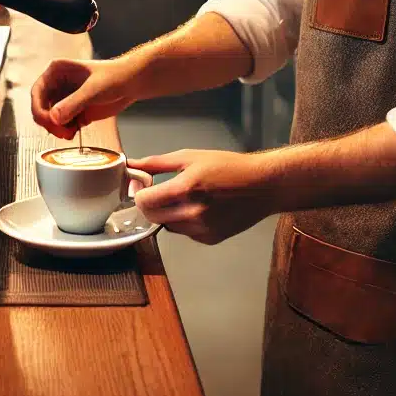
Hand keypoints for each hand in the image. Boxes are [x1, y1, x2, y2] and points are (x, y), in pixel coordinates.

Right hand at [29, 57, 139, 138]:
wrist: (132, 83)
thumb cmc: (115, 76)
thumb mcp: (94, 89)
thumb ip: (74, 103)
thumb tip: (54, 117)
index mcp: (57, 71)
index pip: (38, 92)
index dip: (39, 109)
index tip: (49, 122)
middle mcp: (58, 85)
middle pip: (41, 108)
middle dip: (49, 123)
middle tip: (62, 132)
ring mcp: (65, 98)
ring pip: (50, 119)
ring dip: (57, 129)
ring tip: (70, 134)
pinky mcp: (74, 111)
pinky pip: (62, 125)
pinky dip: (65, 131)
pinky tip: (75, 133)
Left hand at [130, 149, 279, 245]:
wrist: (262, 186)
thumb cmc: (228, 167)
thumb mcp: (191, 157)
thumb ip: (157, 163)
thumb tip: (132, 164)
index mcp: (185, 189)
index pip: (145, 201)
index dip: (139, 193)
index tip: (142, 186)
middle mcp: (192, 213)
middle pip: (152, 217)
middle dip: (150, 204)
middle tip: (157, 191)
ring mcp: (201, 229)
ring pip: (167, 226)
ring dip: (167, 214)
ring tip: (184, 198)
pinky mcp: (209, 239)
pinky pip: (185, 232)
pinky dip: (184, 222)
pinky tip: (199, 208)